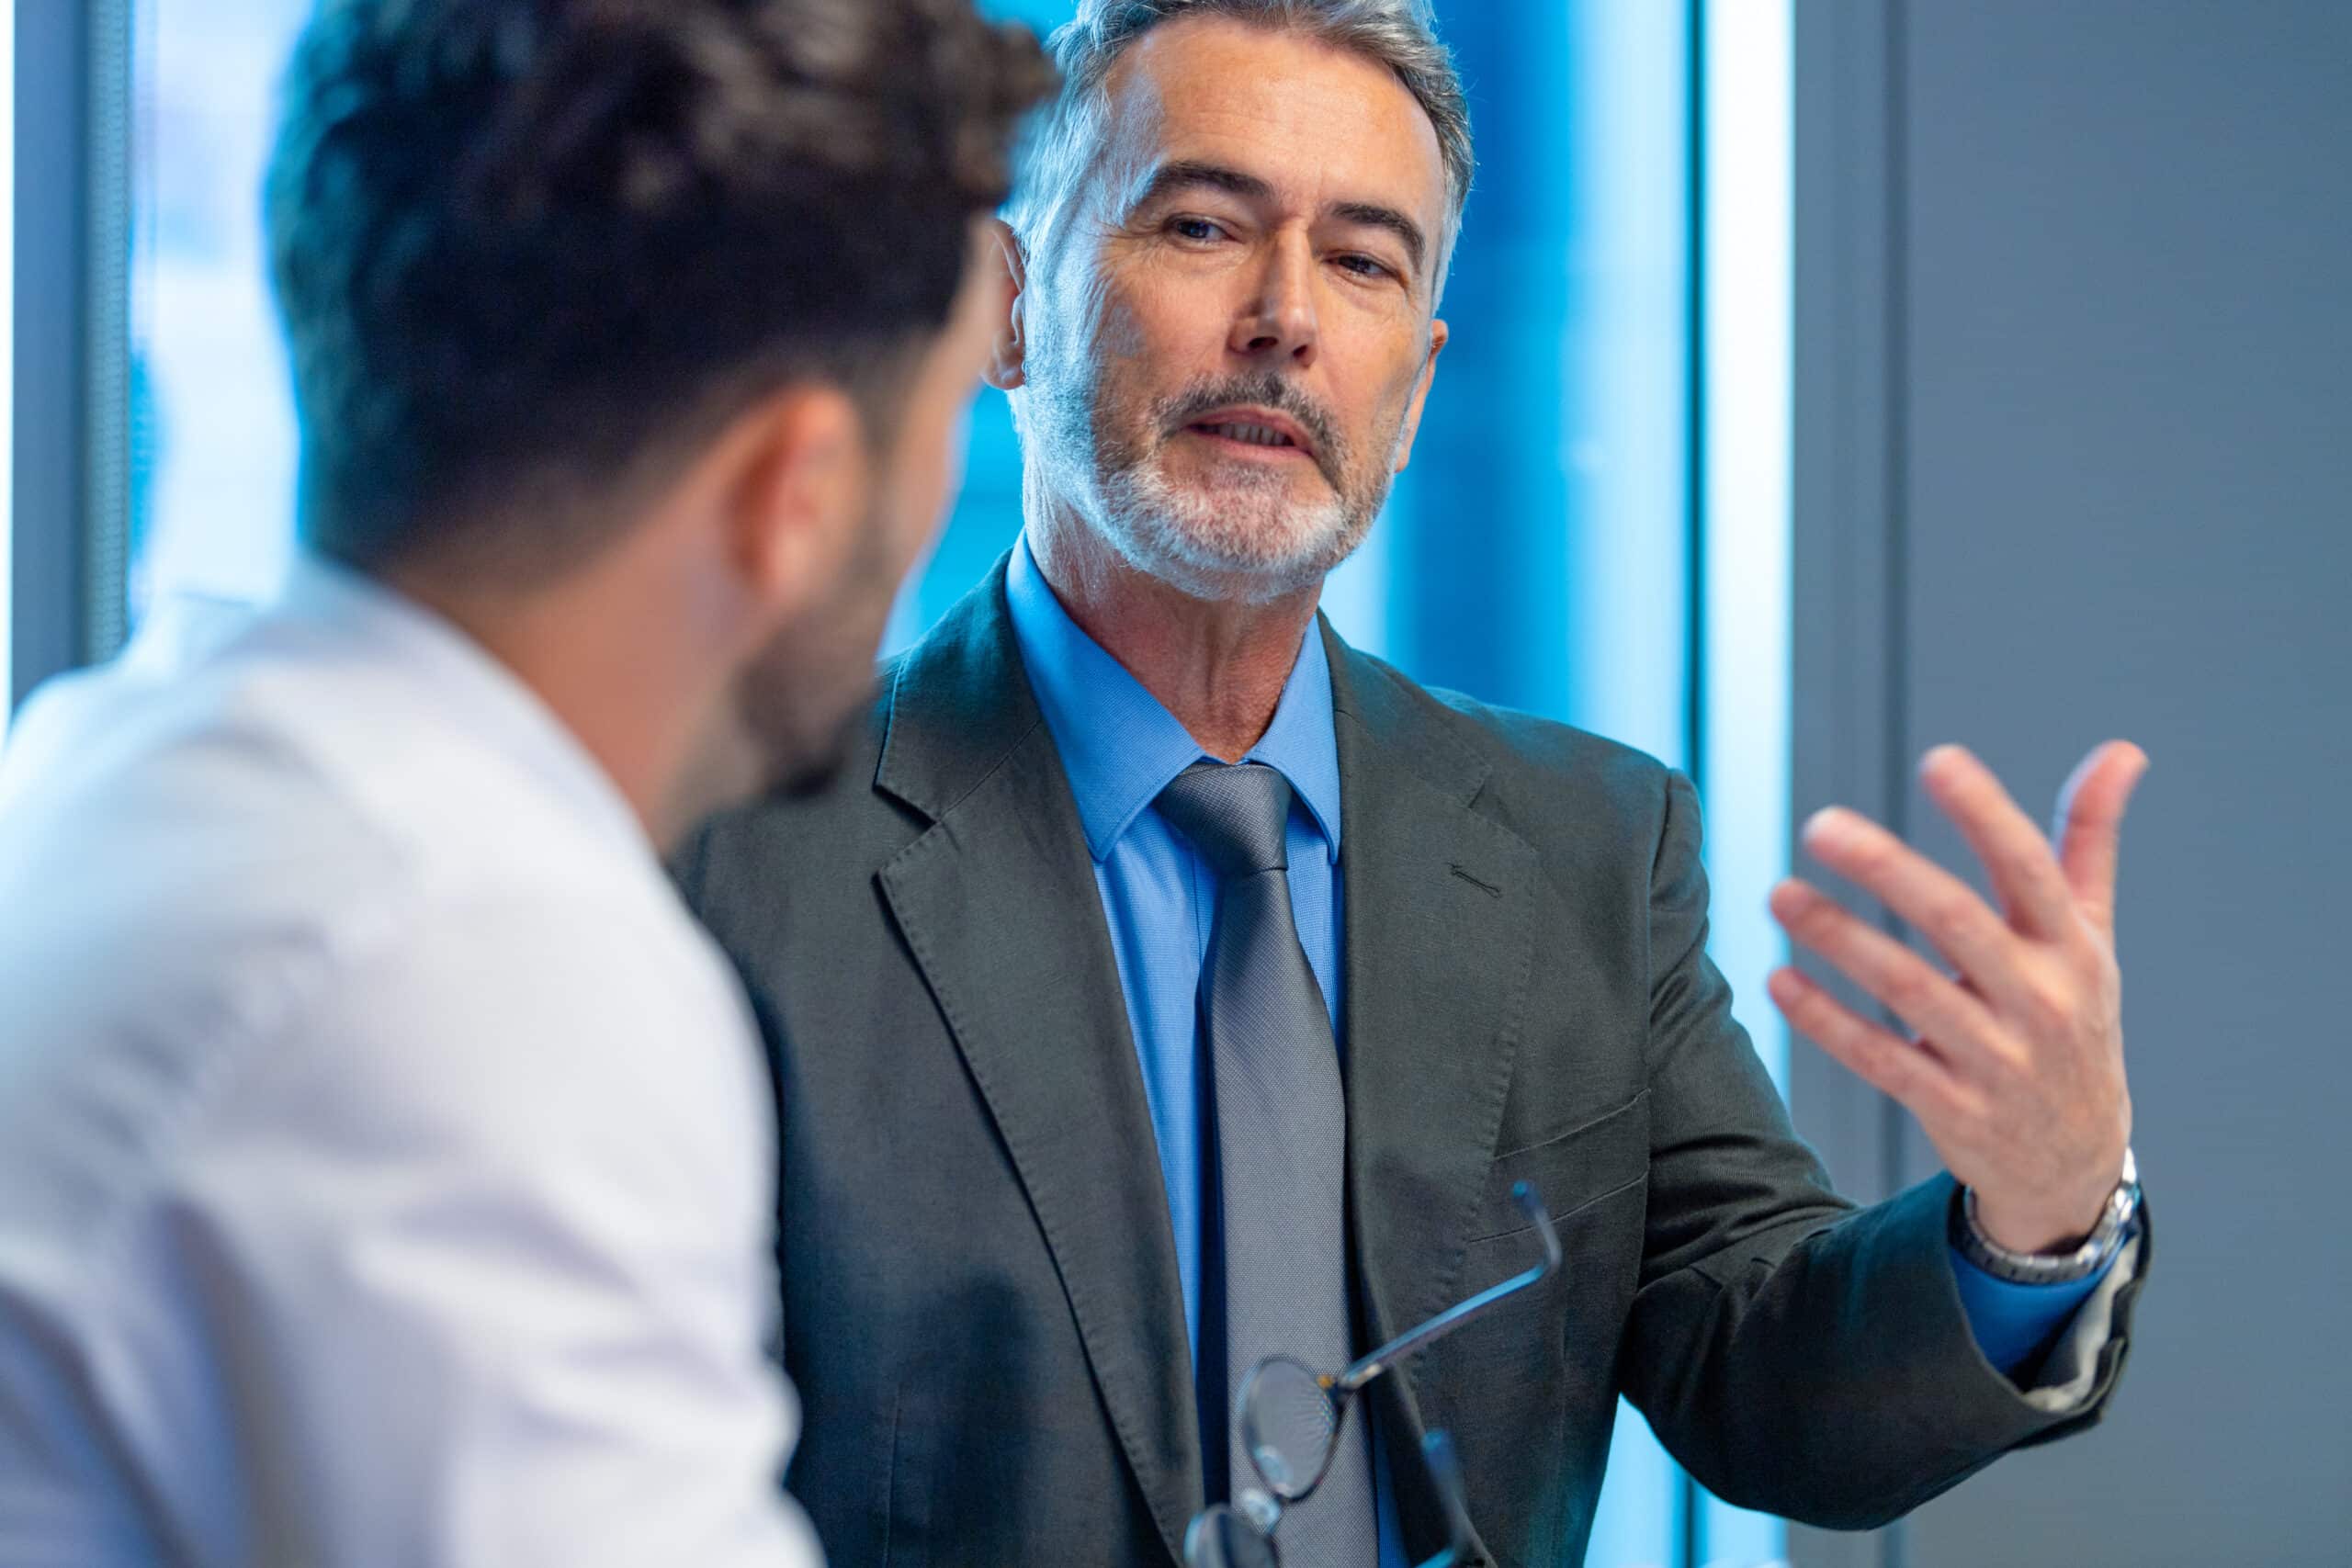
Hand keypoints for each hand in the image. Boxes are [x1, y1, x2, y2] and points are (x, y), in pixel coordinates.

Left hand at [1765, 742, 2148, 1253]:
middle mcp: (2040, 1000)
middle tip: (1820, 824)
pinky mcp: (1951, 1109)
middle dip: (1888, 870)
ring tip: (1779, 894)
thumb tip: (2123, 749)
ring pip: (1907, 989)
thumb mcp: (2092, 936)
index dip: (1987, 814)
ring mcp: (1996, 1059)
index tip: (1938, 760)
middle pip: (1958, 922)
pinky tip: (1779, 980)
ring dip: (1838, 939)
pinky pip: (1879, 1058)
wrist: (2077, 1162)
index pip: (2031, 868)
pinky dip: (1826, 1021)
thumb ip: (2089, 841)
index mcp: (2073, 948)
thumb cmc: (2075, 1021)